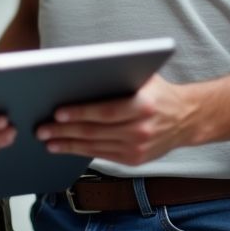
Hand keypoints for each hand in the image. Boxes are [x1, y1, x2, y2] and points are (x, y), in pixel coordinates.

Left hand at [36, 75, 195, 165]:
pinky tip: (66, 147)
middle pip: (95, 131)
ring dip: (69, 144)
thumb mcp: (144, 78)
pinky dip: (82, 152)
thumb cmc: (159, 93)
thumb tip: (82, 70)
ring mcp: (138, 148)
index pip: (105, 111)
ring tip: (48, 140)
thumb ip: (118, 75)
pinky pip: (103, 155)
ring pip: (96, 146)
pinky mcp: (135, 159)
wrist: (186, 118)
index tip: (58, 113)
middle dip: (65, 131)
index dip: (80, 113)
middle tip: (42, 129)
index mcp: (143, 105)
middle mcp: (141, 129)